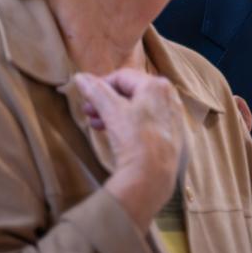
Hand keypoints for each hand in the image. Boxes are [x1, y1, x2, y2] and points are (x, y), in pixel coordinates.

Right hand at [75, 69, 186, 226]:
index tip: (86, 96)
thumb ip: (96, 91)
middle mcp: (168, 97)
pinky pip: (145, 122)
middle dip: (105, 101)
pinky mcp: (170, 135)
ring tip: (95, 125)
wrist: (153, 176)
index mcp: (156, 85)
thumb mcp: (111, 111)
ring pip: (136, 108)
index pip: (122, 76)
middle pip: (130, 92)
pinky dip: (127, 124)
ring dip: (113, 113)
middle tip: (87, 111)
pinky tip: (112, 135)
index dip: (100, 85)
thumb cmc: (134, 138)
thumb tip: (80, 77)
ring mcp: (171, 117)